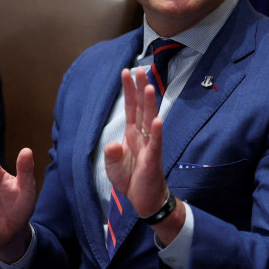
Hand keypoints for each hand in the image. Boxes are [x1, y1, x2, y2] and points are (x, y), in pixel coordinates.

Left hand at [104, 68, 182, 242]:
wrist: (143, 200)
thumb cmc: (130, 179)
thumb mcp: (113, 165)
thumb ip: (112, 153)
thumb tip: (112, 145)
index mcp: (132, 134)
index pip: (130, 107)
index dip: (128, 90)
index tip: (126, 72)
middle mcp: (142, 136)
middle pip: (142, 107)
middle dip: (140, 88)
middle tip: (140, 69)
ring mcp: (150, 146)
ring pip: (150, 120)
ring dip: (150, 103)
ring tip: (148, 86)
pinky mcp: (153, 159)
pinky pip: (155, 143)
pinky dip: (156, 132)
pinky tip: (156, 119)